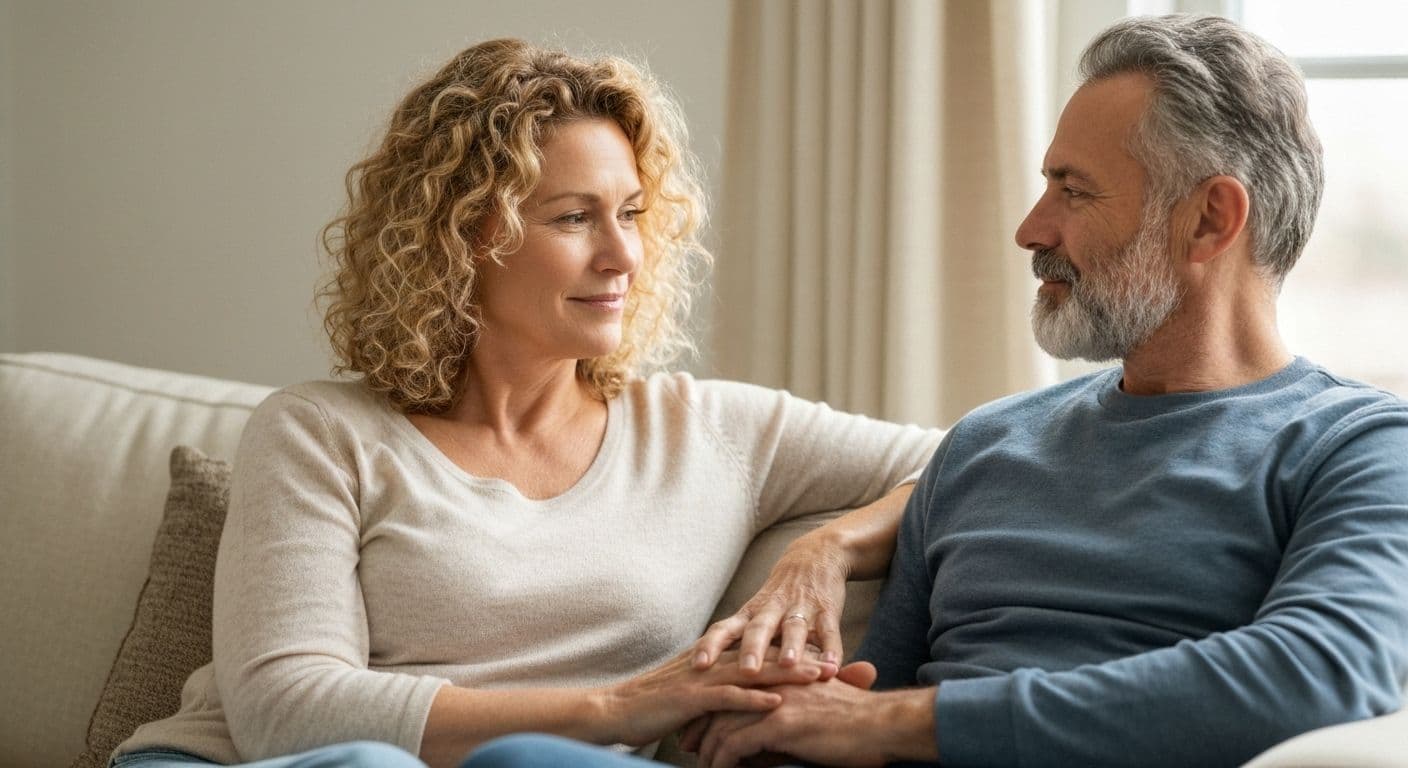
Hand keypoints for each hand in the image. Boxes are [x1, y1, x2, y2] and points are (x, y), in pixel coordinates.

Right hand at [602, 646, 829, 746]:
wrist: (614, 711)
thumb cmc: (654, 707)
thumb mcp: (694, 697)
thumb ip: (719, 692)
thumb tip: (744, 697)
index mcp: (716, 660)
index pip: (762, 653)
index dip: (795, 653)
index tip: (829, 657)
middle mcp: (713, 662)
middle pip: (766, 656)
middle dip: (802, 658)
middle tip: (836, 664)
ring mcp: (701, 678)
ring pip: (753, 671)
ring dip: (788, 673)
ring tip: (819, 676)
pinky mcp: (690, 697)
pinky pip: (726, 697)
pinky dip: (753, 699)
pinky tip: (778, 702)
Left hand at [693, 529, 848, 673]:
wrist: (816, 555)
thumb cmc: (778, 597)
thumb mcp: (755, 614)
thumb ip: (737, 643)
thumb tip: (710, 678)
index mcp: (750, 614)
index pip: (724, 629)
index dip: (711, 645)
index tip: (697, 666)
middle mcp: (772, 610)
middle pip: (758, 629)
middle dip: (751, 650)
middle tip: (746, 671)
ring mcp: (800, 609)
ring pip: (794, 628)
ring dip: (791, 646)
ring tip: (788, 664)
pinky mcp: (827, 610)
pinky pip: (829, 630)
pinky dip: (832, 648)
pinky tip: (833, 665)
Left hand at [694, 662, 886, 767]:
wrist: (883, 724)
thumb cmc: (855, 724)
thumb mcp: (813, 715)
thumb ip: (784, 722)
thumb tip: (760, 750)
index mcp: (781, 676)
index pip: (735, 686)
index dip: (714, 708)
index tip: (700, 727)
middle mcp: (774, 684)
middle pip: (721, 702)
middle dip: (701, 727)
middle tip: (688, 746)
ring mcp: (776, 701)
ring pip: (723, 725)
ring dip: (708, 750)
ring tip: (702, 766)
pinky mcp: (781, 723)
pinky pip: (737, 745)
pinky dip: (723, 763)